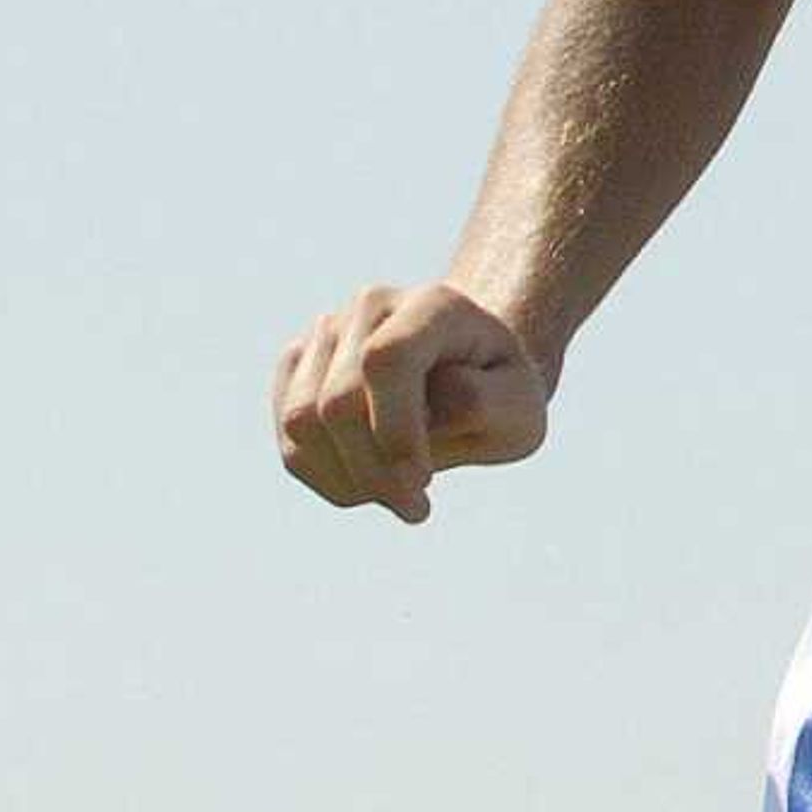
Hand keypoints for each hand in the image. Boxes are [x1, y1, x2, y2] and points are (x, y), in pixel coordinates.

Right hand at [273, 283, 550, 521]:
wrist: (470, 372)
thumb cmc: (499, 394)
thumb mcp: (520, 406)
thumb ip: (480, 404)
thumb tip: (426, 412)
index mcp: (435, 305)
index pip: (388, 360)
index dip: (394, 429)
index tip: (421, 483)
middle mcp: (372, 307)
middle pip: (338, 403)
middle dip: (374, 471)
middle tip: (416, 506)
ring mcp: (327, 332)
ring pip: (302, 424)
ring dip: (349, 479)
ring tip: (398, 492)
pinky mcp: (297, 366)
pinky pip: (292, 440)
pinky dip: (328, 477)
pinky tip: (371, 481)